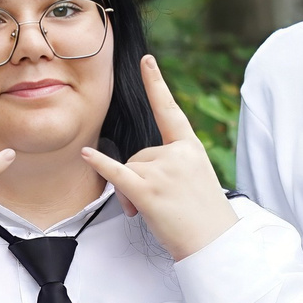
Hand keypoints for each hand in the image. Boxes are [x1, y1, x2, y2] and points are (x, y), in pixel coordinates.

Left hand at [81, 56, 235, 261]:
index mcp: (190, 147)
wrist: (216, 242)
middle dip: (138, 179)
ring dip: (130, 193)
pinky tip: (86, 154)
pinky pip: (118, 174)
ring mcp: (163, 171)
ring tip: (151, 211)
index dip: (156, 84)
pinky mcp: (149, 191)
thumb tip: (132, 173)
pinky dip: (101, 166)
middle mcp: (177, 154)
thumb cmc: (204, 215)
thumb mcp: (196, 178)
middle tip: (158, 203)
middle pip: (138, 154)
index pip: (169, 110)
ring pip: (129, 170)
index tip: (146, 60)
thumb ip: (170, 163)